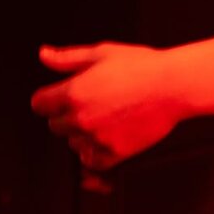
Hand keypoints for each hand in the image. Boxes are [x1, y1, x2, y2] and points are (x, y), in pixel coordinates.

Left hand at [31, 42, 183, 168]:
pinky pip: (92, 160)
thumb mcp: (103, 53)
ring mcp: (96, 138)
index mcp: (73, 92)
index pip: (39, 104)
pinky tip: (110, 134)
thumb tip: (44, 55)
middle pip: (55, 125)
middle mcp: (81, 118)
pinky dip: (96, 151)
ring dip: (82, 133)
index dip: (50, 98)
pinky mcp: (114, 153)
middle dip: (67, 115)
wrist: (175, 86)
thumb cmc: (143, 67)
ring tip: (107, 116)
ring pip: (73, 143)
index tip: (62, 96)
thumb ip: (69, 58)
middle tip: (93, 103)